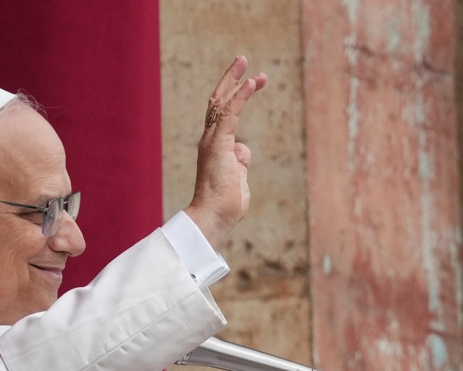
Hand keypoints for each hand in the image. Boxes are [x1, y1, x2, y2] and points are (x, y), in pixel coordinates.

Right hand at [184, 56, 266, 248]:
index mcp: (215, 147)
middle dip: (231, 79)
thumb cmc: (225, 205)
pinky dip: (240, 97)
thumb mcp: (239, 179)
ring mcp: (212, 141)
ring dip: (235, 80)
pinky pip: (230, 114)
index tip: (252, 82)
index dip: (237, 95)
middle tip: (244, 60)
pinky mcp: (219, 145)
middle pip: (218, 101)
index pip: (224, 114)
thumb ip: (240, 163)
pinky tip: (250, 83)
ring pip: (222, 103)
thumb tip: (243, 150)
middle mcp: (210, 140)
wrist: (213, 217)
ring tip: (246, 62)